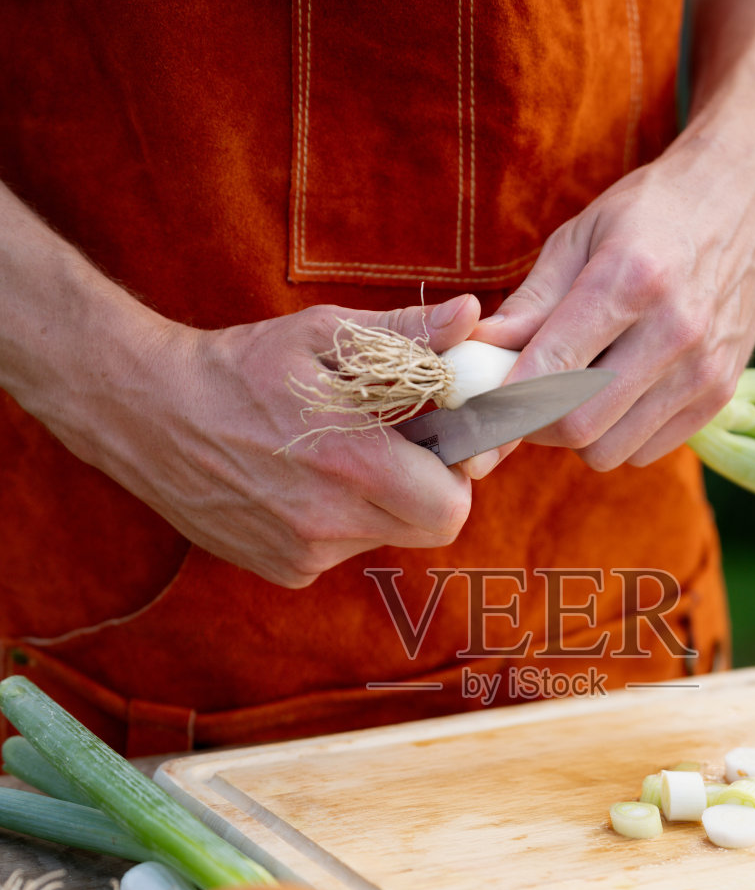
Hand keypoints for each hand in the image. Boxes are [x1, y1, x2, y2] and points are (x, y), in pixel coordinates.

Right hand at [53, 297, 481, 587]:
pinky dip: (337, 521)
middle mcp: (329, 520)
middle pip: (430, 528)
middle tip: (396, 447)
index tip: (433, 438)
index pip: (451, 504)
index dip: (455, 470)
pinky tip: (300, 482)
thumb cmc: (241, 367)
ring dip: (379, 503)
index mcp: (350, 461)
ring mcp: (305, 553)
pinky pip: (342, 550)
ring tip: (332, 456)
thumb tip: (470, 319)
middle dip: (427, 490)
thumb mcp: (322, 336)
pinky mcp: (285, 569)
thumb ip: (405, 337)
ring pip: (386, 537)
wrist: (149, 413)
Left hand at [474, 123, 754, 469]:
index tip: (475, 411)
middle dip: (535, 424)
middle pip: (579, 424)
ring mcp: (703, 369)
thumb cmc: (647, 216)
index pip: (550, 370)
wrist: (742, 204)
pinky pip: (646, 452)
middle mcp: (675, 329)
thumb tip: (474, 353)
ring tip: (573, 391)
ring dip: (577, 434)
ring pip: (611, 449)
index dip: (502, 401)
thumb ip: (529, 303)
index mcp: (630, 278)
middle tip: (522, 401)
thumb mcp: (579, 237)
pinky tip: (616, 394)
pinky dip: (618, 436)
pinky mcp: (720, 395)